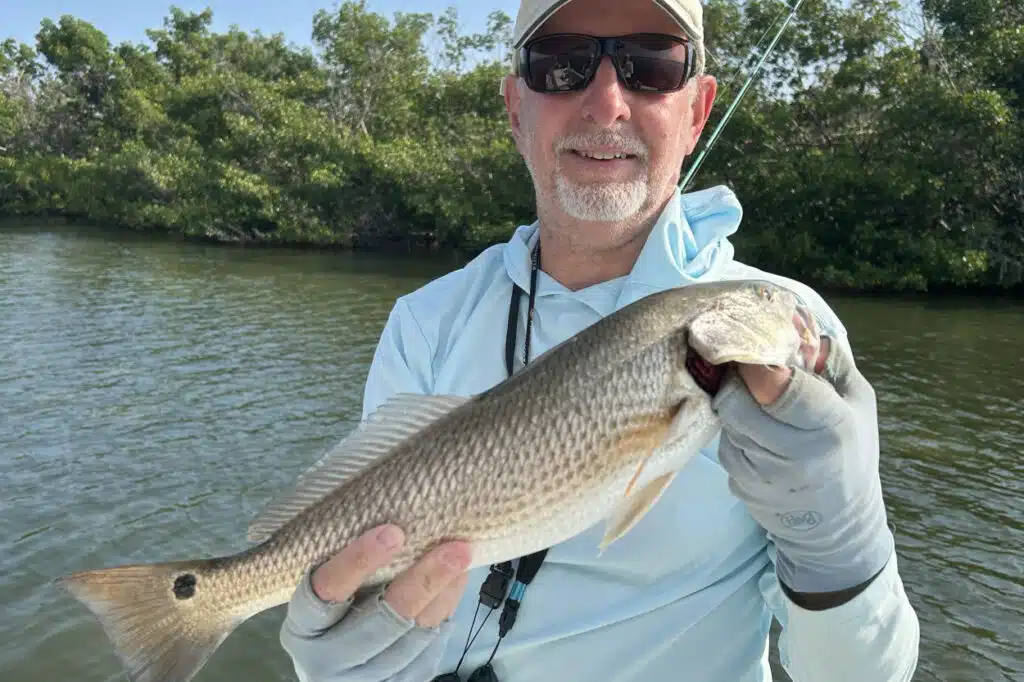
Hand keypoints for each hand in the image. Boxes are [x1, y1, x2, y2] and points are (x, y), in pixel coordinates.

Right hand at [280, 524, 471, 681]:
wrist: (340, 670)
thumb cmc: (335, 614)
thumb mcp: (330, 594)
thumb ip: (353, 567)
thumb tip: (402, 518)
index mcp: (304, 628)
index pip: (325, 592)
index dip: (357, 562)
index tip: (392, 532)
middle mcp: (327, 660)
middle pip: (381, 620)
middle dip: (423, 581)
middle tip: (455, 549)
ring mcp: (362, 679)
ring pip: (411, 637)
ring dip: (443, 595)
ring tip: (462, 560)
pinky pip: (427, 653)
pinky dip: (444, 616)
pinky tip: (453, 587)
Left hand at [711, 309, 893, 601]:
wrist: (838, 528)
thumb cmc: (852, 453)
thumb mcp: (859, 404)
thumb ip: (831, 363)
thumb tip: (797, 321)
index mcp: (830, 426)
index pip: (779, 387)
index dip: (755, 363)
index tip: (750, 346)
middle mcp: (794, 454)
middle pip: (736, 401)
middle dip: (737, 380)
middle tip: (749, 372)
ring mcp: (763, 476)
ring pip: (727, 421)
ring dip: (737, 407)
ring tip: (762, 408)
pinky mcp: (740, 488)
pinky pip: (726, 445)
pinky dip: (737, 434)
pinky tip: (759, 438)